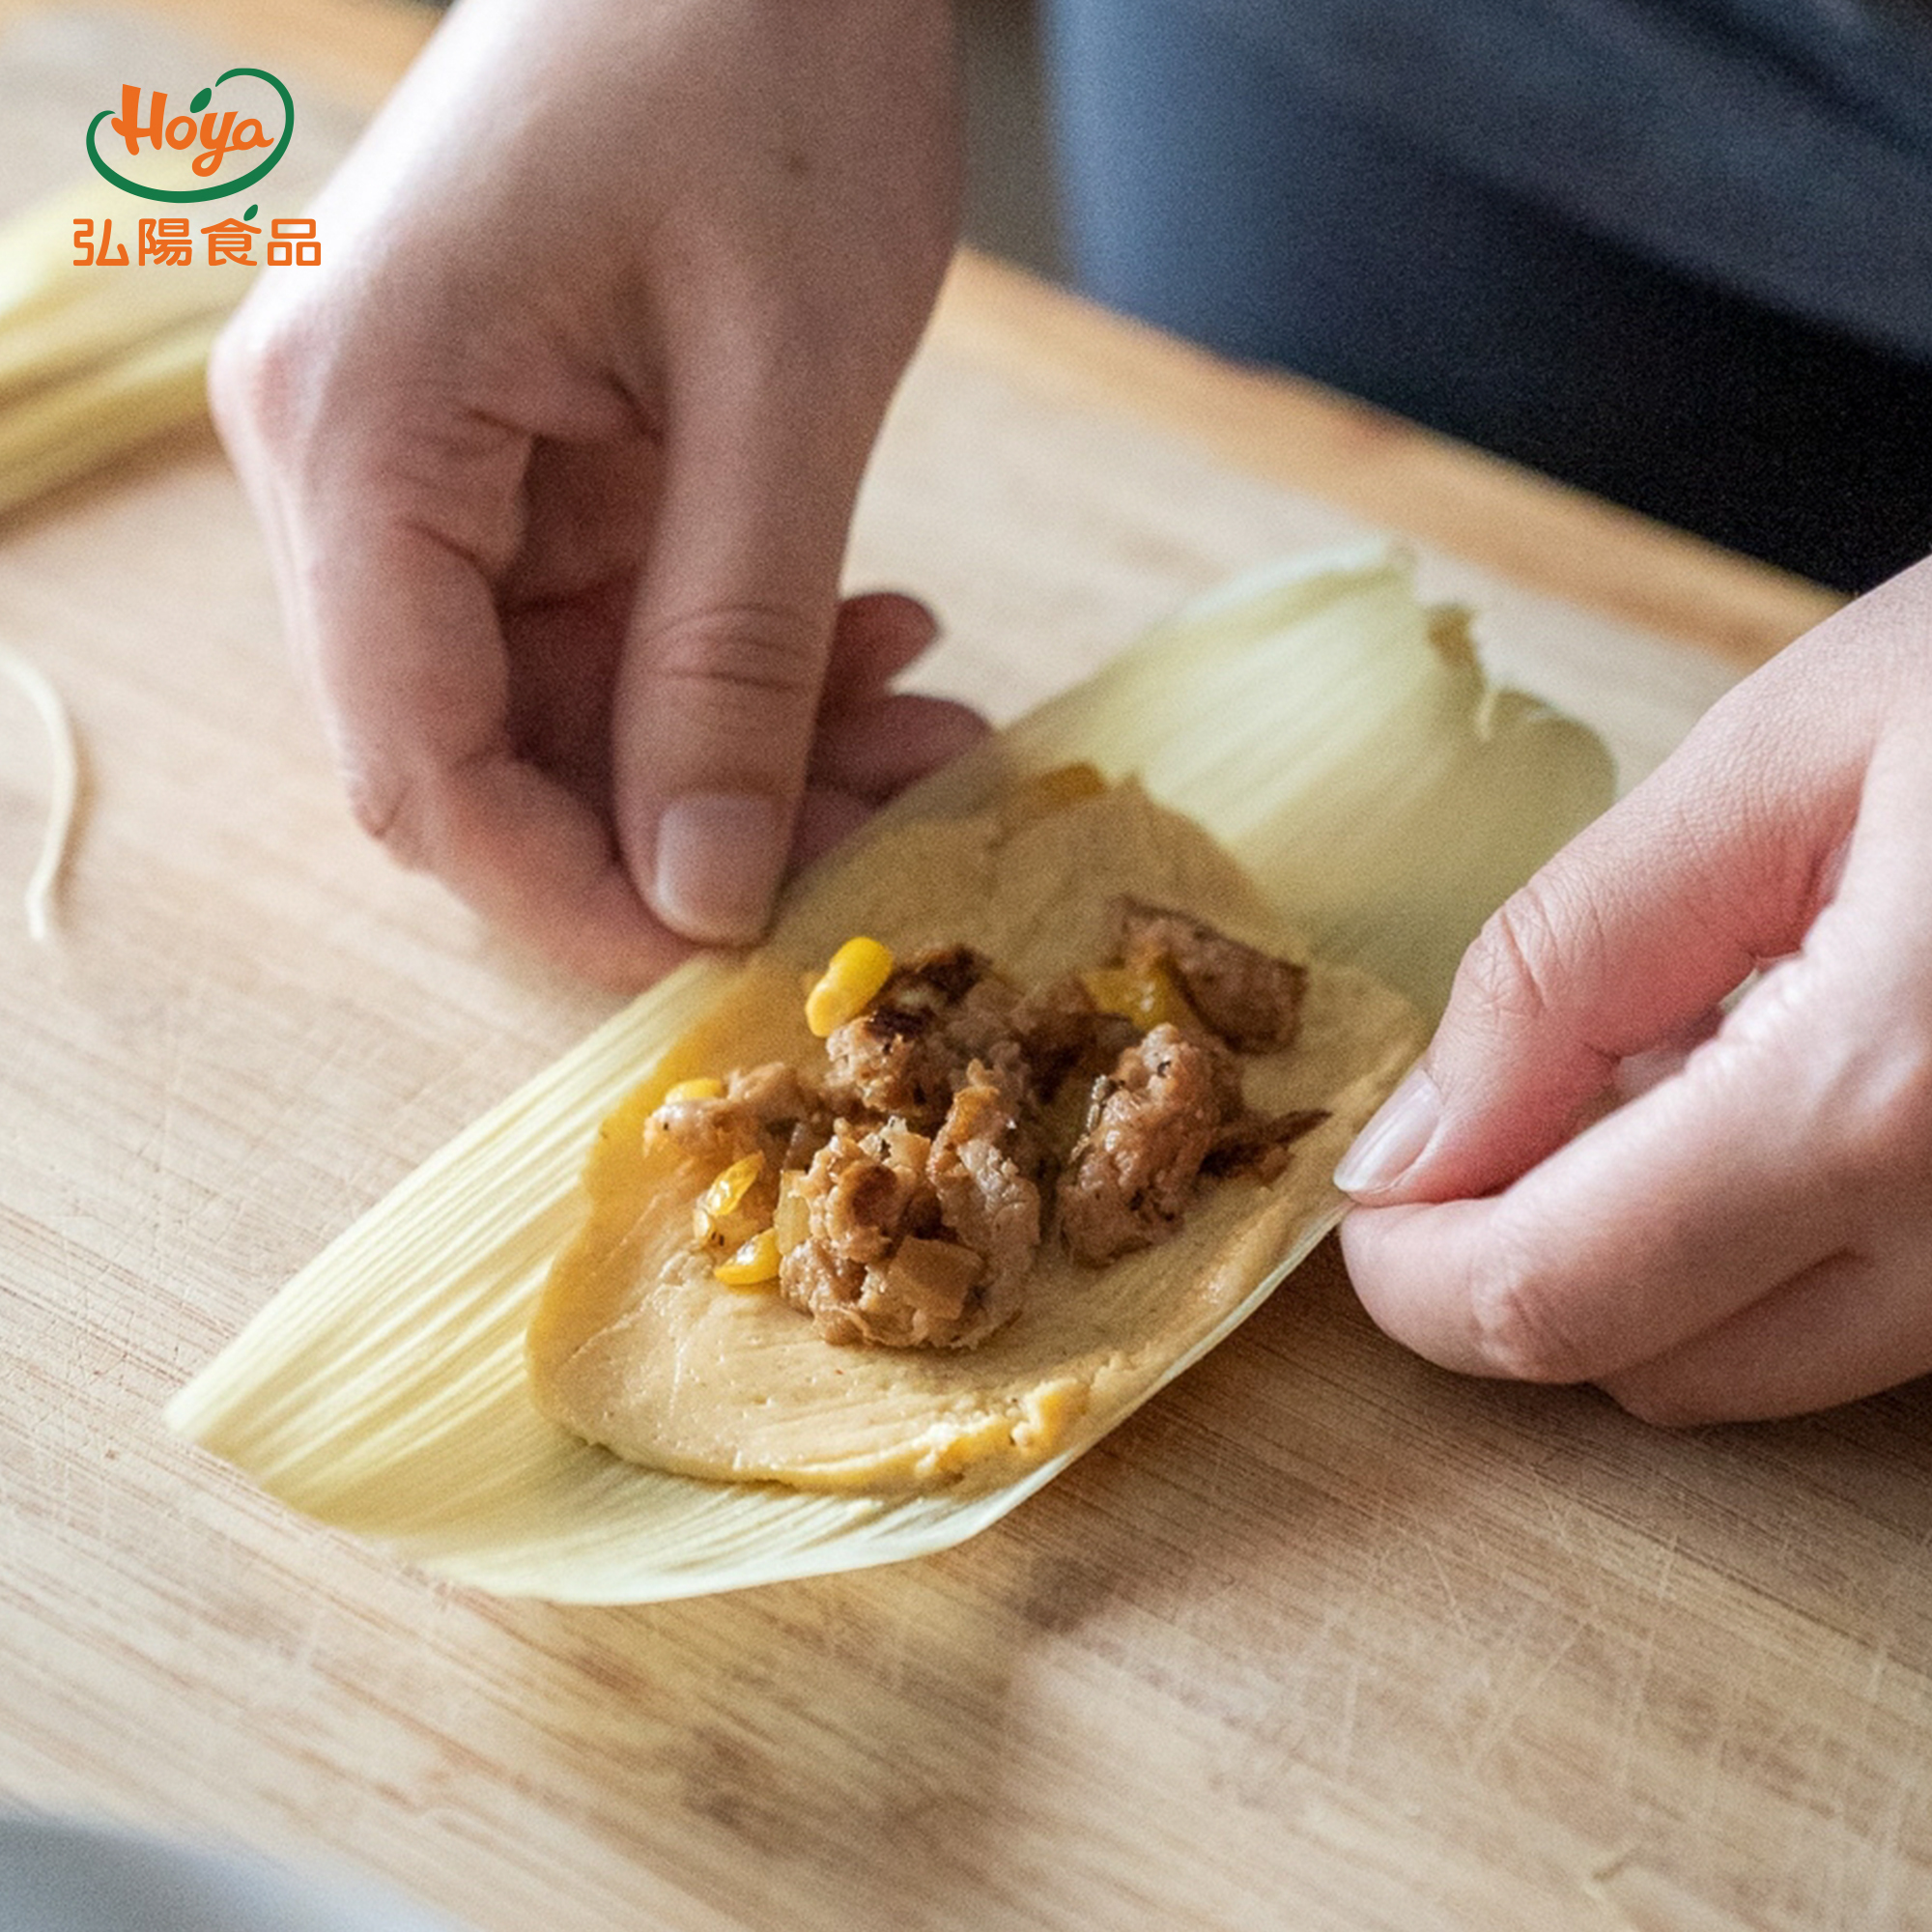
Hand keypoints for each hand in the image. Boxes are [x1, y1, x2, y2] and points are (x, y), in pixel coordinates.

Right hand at [210, 0, 979, 987]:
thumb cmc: (765, 62)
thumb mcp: (781, 387)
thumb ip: (733, 657)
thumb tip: (699, 892)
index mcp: (358, 429)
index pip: (416, 764)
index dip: (565, 897)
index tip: (734, 953)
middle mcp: (346, 459)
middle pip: (491, 750)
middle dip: (696, 820)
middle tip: (898, 816)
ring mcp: (425, 456)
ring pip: (573, 704)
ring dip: (750, 748)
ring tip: (929, 721)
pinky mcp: (513, 452)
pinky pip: (616, 625)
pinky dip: (745, 664)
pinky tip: (877, 642)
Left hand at [1336, 555, 1931, 1422]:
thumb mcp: (1778, 765)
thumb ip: (1565, 969)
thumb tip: (1412, 1151)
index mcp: (1878, 1098)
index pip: (1552, 1297)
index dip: (1413, 1277)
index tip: (1374, 1193)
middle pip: (1650, 1367)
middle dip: (1524, 1267)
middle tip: (1506, 1107)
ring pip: (1765, 1366)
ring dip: (1652, 1262)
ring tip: (1670, 1065)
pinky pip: (1879, 1319)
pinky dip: (1777, 1247)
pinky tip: (1785, 1092)